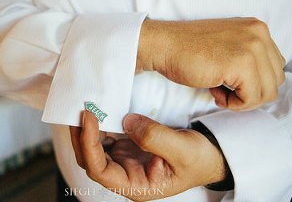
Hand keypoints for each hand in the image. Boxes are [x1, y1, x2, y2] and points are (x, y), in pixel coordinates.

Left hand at [70, 112, 225, 200]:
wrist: (212, 156)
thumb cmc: (200, 161)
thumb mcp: (183, 150)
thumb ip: (156, 138)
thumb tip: (128, 121)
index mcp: (135, 186)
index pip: (99, 171)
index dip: (89, 145)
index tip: (89, 119)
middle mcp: (125, 176)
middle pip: (90, 159)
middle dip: (81, 135)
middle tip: (80, 107)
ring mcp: (125, 161)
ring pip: (95, 147)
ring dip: (87, 128)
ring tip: (85, 104)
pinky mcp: (130, 147)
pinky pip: (107, 136)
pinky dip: (101, 122)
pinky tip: (99, 108)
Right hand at [137, 17, 285, 111]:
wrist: (163, 45)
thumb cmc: (191, 51)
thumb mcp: (231, 45)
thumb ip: (252, 57)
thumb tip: (269, 85)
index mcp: (259, 29)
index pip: (276, 68)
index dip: (254, 82)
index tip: (230, 79)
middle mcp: (260, 34)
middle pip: (276, 82)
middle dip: (251, 92)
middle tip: (224, 87)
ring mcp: (252, 47)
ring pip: (267, 93)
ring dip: (242, 99)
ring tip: (219, 89)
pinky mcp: (241, 64)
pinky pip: (251, 99)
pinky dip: (232, 104)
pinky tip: (214, 91)